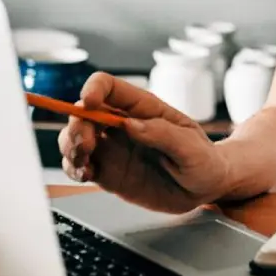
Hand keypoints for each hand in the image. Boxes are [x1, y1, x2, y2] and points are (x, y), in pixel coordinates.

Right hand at [58, 73, 229, 214]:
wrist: (205, 189)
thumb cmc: (204, 161)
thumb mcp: (192, 148)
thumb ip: (164, 135)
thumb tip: (132, 126)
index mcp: (143, 108)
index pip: (108, 86)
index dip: (93, 89)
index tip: (88, 103)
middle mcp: (122, 124)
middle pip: (83, 112)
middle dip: (77, 125)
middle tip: (87, 146)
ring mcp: (113, 148)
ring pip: (75, 138)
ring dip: (69, 147)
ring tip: (83, 163)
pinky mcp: (108, 172)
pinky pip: (79, 165)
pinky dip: (73, 168)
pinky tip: (84, 174)